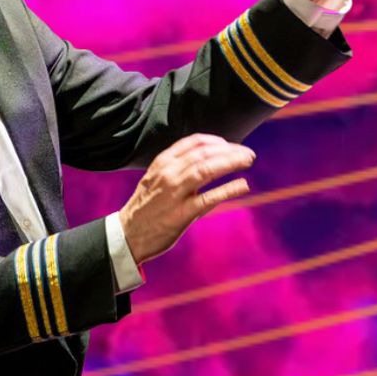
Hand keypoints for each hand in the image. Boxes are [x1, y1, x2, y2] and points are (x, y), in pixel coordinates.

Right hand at [118, 134, 255, 264]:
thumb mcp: (157, 178)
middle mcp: (168, 174)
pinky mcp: (181, 214)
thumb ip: (179, 168)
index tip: (231, 145)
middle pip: (204, 154)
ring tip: (247, 161)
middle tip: (248, 153)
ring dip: (231, 163)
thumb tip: (211, 161)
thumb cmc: (146, 206)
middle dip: (230, 150)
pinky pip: (208, 198)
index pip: (194, 142)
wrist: (128, 234)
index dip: (217, 141)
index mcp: (162, 162)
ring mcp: (174, 193)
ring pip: (207, 170)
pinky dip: (228, 189)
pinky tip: (243, 184)